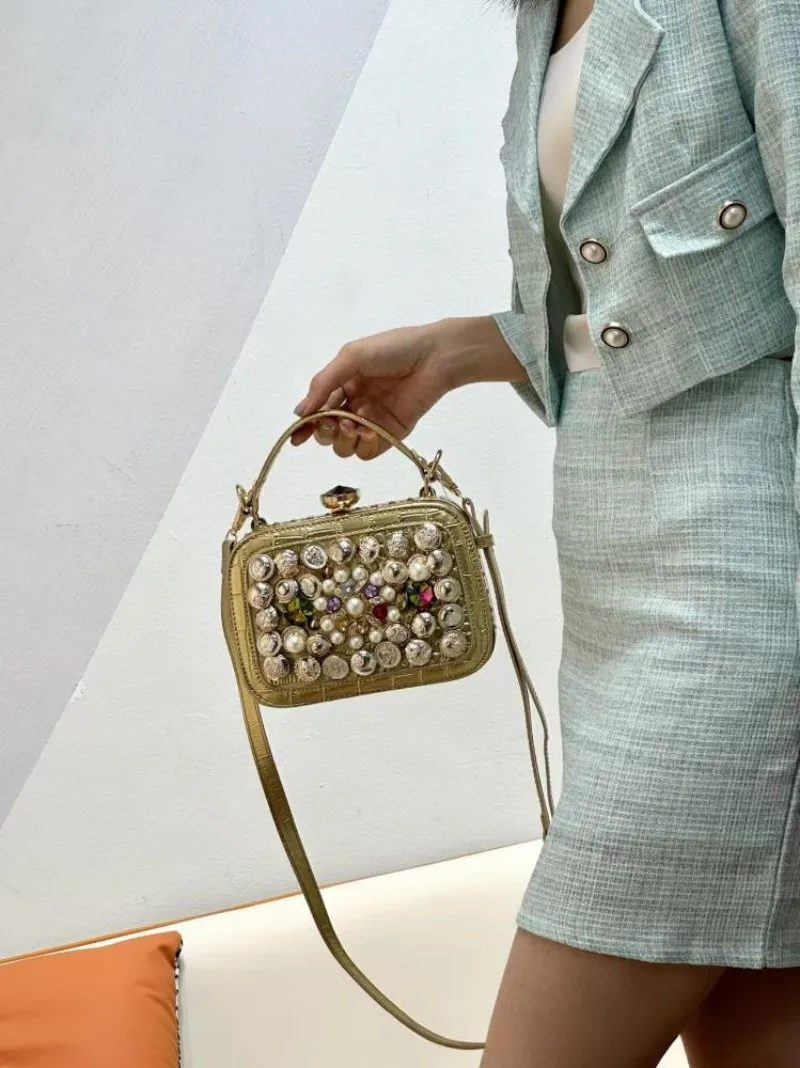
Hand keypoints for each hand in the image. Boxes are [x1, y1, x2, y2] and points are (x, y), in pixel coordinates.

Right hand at [290, 316, 526, 458]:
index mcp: (342, 384)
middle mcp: (354, 405)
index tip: (296, 438)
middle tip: (334, 422)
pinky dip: (364, 445)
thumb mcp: (352, 357)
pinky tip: (370, 430)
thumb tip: (299, 411)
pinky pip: (368, 452)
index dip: (305, 425)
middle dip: (324, 432)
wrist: (435, 357)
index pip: (316, 410)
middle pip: (327, 433)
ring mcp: (372, 422)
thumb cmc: (394, 349)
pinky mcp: (391, 435)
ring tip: (354, 425)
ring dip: (343, 439)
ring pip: (344, 447)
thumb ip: (323, 383)